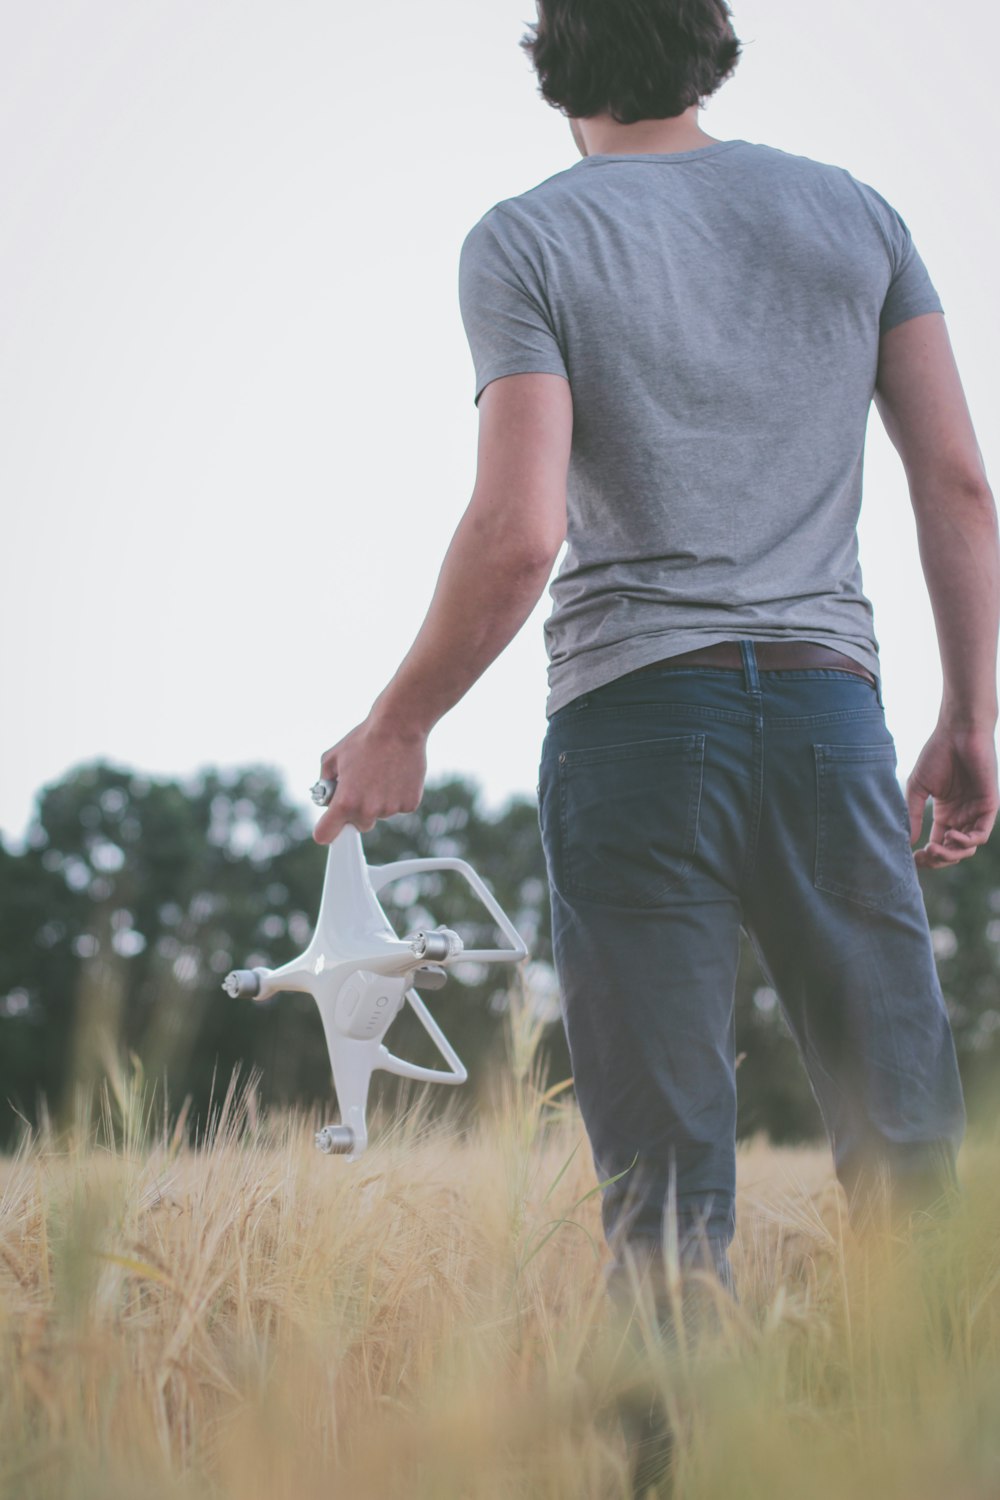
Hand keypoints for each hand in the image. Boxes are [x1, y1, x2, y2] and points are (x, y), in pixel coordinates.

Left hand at [313, 715, 427, 844]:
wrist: (399, 727)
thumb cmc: (364, 739)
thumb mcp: (332, 757)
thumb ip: (325, 783)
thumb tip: (328, 797)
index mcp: (345, 801)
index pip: (325, 835)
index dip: (326, 830)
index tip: (330, 826)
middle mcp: (367, 810)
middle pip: (359, 825)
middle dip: (357, 810)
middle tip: (362, 785)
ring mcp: (390, 808)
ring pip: (380, 814)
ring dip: (379, 801)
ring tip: (381, 773)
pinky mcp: (409, 804)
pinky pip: (398, 807)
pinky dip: (397, 796)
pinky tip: (396, 775)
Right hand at [905, 724, 998, 868]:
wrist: (958, 733)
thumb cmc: (937, 754)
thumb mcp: (917, 788)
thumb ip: (913, 814)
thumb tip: (907, 841)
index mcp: (946, 814)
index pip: (938, 844)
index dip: (927, 857)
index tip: (912, 859)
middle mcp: (962, 817)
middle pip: (953, 852)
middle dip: (939, 860)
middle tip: (924, 856)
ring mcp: (976, 812)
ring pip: (967, 848)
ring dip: (951, 854)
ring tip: (934, 848)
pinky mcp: (989, 806)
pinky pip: (981, 834)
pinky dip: (965, 841)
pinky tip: (950, 834)